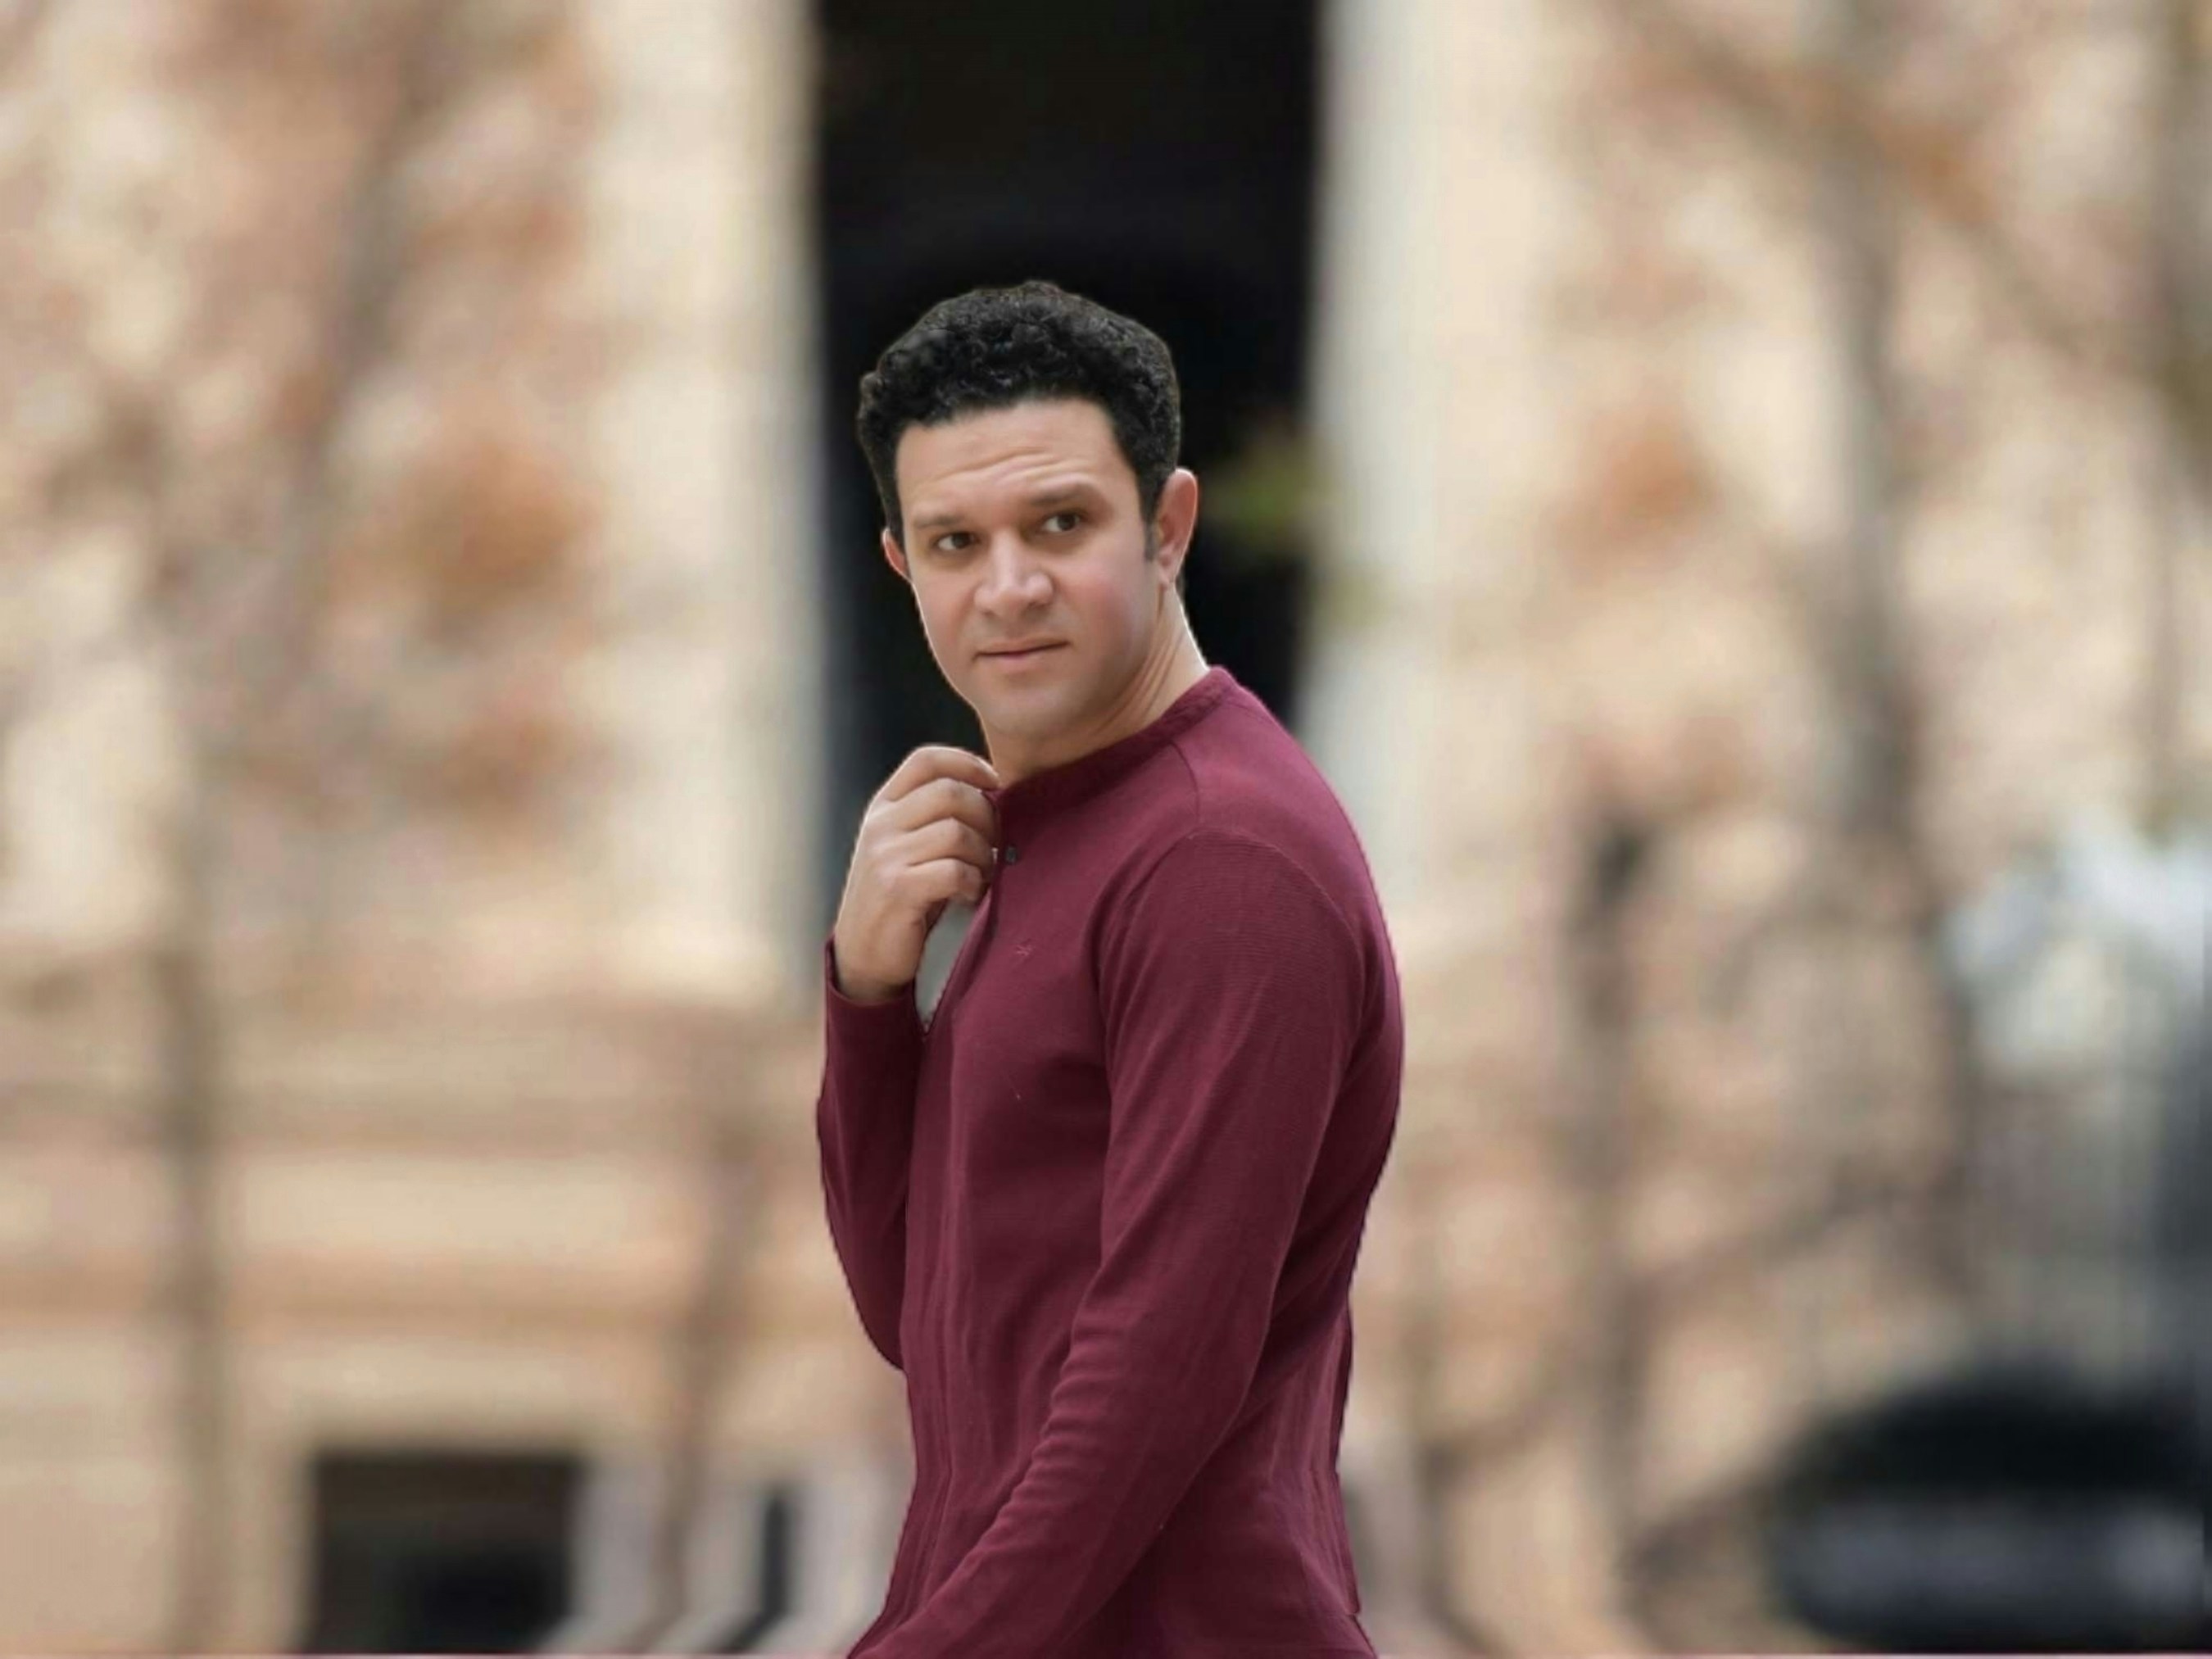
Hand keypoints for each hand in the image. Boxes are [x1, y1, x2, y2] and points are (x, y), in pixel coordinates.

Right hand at [831, 746, 1001, 1002]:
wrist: (863, 954)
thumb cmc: (900, 897)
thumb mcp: (905, 846)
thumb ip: (934, 817)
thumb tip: (995, 794)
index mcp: (883, 807)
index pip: (926, 760)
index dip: (967, 762)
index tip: (995, 783)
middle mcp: (880, 825)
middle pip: (950, 792)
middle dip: (986, 816)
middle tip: (995, 844)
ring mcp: (885, 856)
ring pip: (957, 832)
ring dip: (983, 855)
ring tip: (983, 874)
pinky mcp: (897, 889)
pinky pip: (954, 870)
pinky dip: (974, 882)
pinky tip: (970, 894)